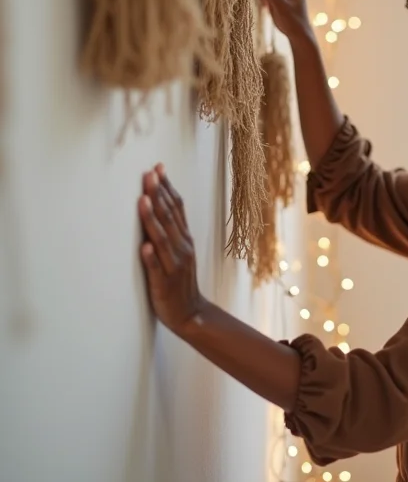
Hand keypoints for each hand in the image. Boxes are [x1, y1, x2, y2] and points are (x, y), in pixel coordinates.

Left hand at [138, 165, 204, 334]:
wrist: (190, 313)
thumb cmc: (180, 280)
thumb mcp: (180, 250)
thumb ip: (172, 228)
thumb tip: (160, 201)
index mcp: (185, 238)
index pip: (177, 207)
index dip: (167, 187)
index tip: (158, 168)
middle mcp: (182, 248)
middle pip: (169, 217)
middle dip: (158, 194)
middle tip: (149, 174)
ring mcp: (174, 265)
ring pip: (163, 238)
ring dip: (152, 219)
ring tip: (143, 200)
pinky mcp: (164, 283)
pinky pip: (157, 269)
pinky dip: (151, 257)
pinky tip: (144, 247)